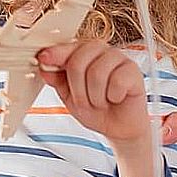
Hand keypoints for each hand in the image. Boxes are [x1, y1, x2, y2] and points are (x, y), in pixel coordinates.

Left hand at [35, 40, 150, 148]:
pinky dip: (113, 96)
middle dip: (77, 89)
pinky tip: (116, 98)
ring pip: (96, 73)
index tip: (43, 58)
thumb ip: (57, 80)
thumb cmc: (95, 109)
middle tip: (84, 101)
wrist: (118, 128)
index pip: (66, 48)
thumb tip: (44, 68)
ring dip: (95, 96)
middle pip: (78, 61)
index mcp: (83, 53)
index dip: (55, 53)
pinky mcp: (133, 70)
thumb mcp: (68, 96)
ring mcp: (118, 58)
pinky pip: (117, 81)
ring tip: (101, 101)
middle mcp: (100, 51)